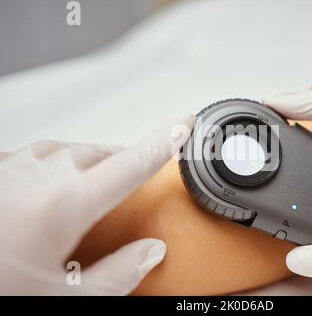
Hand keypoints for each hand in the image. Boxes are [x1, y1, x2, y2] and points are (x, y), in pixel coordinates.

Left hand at [0, 116, 192, 294]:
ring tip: (98, 179)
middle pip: (99, 153)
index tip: (184, 122)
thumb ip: (118, 275)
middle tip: (139, 172)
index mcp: (66, 203)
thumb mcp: (65, 300)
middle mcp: (39, 175)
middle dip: (125, 159)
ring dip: (89, 161)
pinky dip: (53, 165)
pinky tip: (49, 184)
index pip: (133, 163)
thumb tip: (151, 252)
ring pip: (66, 151)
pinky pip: (33, 157)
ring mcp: (10, 169)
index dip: (165, 140)